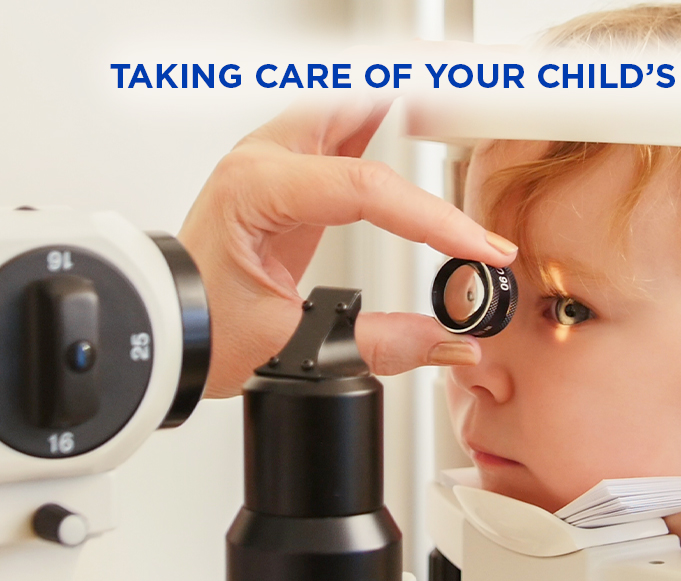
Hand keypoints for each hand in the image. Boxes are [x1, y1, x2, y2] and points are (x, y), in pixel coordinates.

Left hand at [178, 95, 517, 397]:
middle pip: (351, 103)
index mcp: (254, 191)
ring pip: (347, 106)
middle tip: (470, 107)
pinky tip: (412, 125)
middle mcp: (262, 163)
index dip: (431, 217)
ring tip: (454, 106)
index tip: (475, 247)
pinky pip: (344, 136)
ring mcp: (276, 164)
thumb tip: (448, 342)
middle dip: (413, 102)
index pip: (364, 188)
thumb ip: (380, 342)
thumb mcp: (294, 342)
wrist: (169, 328)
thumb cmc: (202, 327)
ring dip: (398, 105)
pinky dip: (382, 126)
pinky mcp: (292, 179)